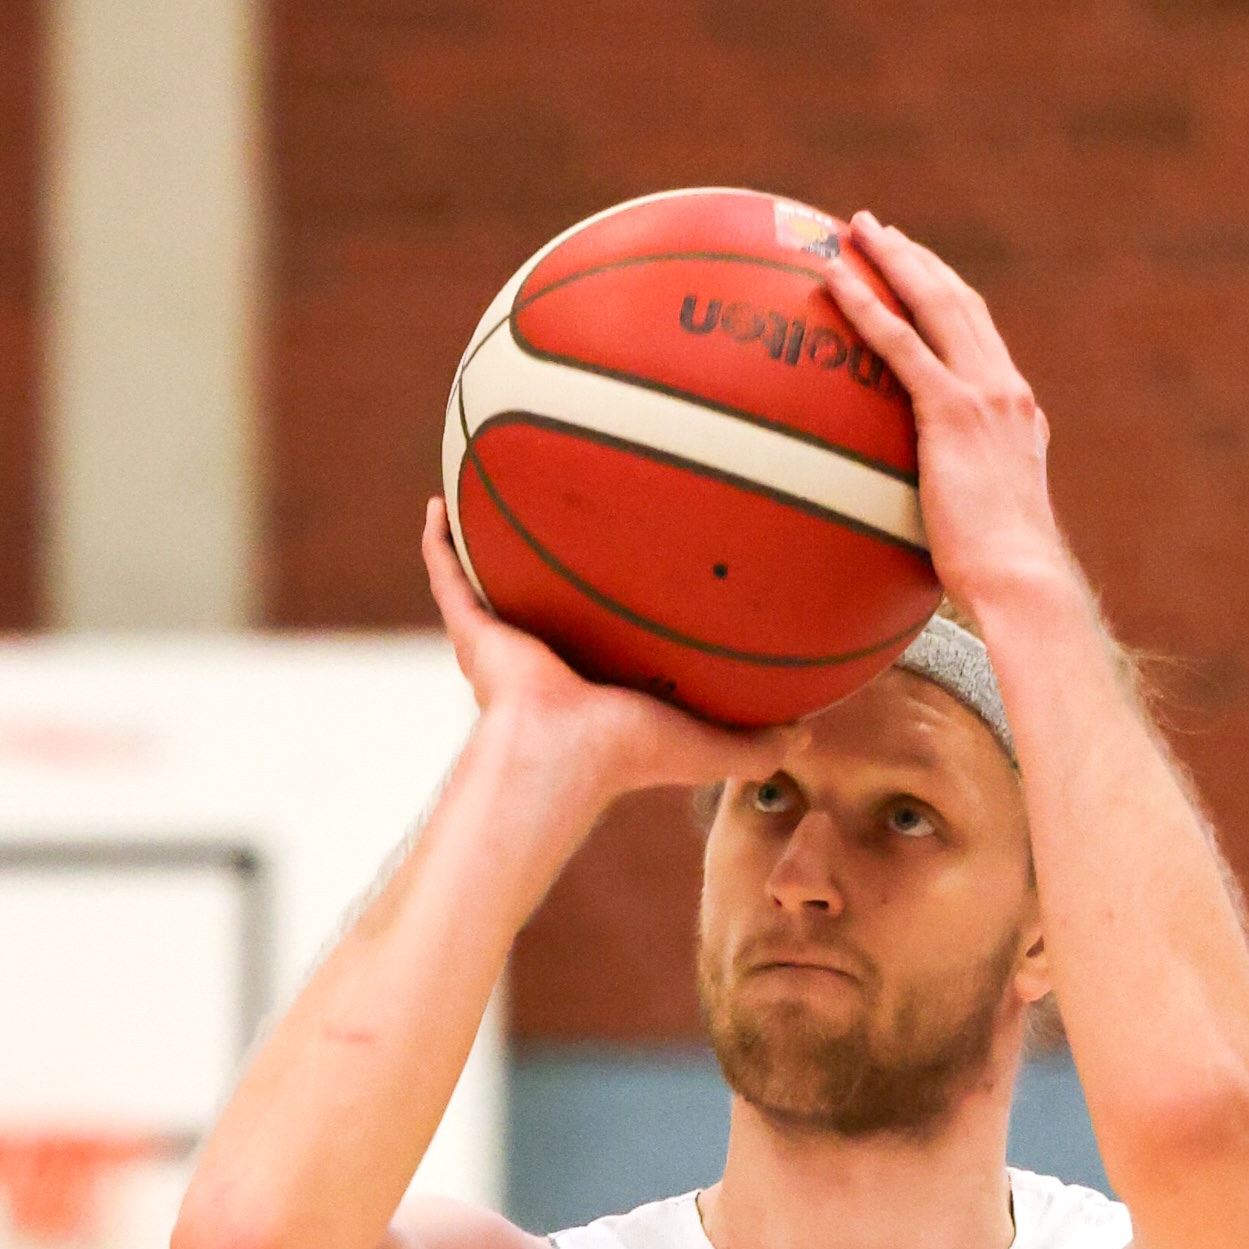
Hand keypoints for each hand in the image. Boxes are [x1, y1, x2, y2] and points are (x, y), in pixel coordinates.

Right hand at [422, 500, 771, 802]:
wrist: (558, 759)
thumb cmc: (627, 756)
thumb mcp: (708, 747)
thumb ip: (756, 745)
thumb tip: (808, 736)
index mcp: (599, 679)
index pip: (612, 632)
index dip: (623, 599)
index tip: (638, 559)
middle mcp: (551, 656)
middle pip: (554, 597)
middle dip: (559, 561)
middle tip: (574, 512)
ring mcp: (506, 644)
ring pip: (496, 581)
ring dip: (493, 543)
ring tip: (496, 489)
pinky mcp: (472, 634)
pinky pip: (450, 577)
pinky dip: (439, 543)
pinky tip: (439, 500)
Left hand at [827, 218, 1069, 620]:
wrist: (1022, 581)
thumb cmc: (999, 581)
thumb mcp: (982, 532)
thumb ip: (958, 509)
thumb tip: (924, 534)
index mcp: (1017, 413)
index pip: (980, 339)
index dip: (947, 298)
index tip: (918, 274)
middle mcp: (1006, 390)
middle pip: (959, 302)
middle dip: (917, 260)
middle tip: (878, 232)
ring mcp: (984, 394)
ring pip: (934, 303)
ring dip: (893, 259)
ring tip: (854, 232)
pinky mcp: (953, 411)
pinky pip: (900, 344)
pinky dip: (866, 305)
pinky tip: (835, 280)